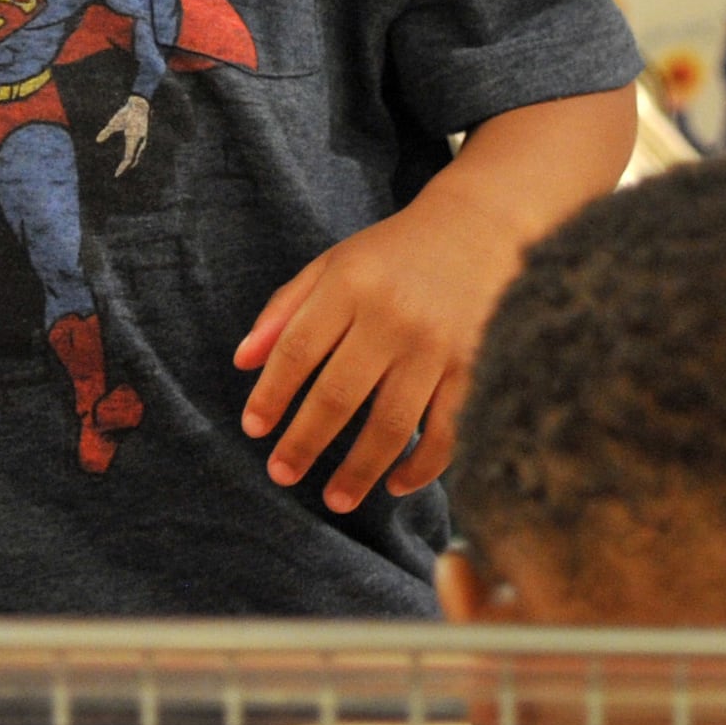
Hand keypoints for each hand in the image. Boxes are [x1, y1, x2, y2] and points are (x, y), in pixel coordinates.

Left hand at [96, 95, 151, 174]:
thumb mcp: (114, 122)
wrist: (141, 104)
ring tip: (123, 167)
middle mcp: (139, 142)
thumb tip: (98, 140)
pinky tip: (129, 156)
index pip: (128, 158)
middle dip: (126, 167)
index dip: (123, 167)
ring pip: (137, 155)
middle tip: (118, 173)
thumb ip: (106, 131)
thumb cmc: (127, 113)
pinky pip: (138, 150)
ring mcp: (143, 140)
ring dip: (130, 162)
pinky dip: (133, 156)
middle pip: (134, 159)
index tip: (117, 174)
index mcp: (133, 139)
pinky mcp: (143, 137)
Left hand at [232, 89, 632, 515]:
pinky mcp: (476, 367)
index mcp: (351, 283)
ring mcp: (438, 345)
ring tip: (335, 498)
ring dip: (358, 469)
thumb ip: (285, 309)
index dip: (271, 394)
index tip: (253, 429)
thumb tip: (241, 362)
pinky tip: (396, 483)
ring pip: (390, 425)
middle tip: (281, 474)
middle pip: (338, 395)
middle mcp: (392, 316)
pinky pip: (445, 432)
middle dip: (304, 442)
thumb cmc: (396, 253)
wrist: (483, 226)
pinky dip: (421, 467)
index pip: (298, 350)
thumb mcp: (334, 264)